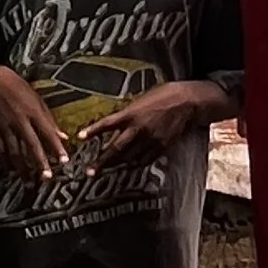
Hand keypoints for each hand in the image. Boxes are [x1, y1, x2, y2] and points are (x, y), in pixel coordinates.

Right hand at [0, 68, 70, 181]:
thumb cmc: (19, 89)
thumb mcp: (38, 101)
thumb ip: (50, 121)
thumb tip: (63, 137)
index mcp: (33, 112)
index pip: (48, 133)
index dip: (57, 148)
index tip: (64, 161)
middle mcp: (19, 120)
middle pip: (31, 145)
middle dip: (40, 162)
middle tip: (46, 177)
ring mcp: (5, 126)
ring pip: (14, 150)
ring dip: (22, 167)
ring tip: (28, 180)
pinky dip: (5, 161)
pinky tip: (10, 170)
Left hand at [81, 77, 218, 165]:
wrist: (188, 102)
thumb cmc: (164, 95)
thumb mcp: (141, 100)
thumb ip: (128, 113)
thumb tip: (115, 125)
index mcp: (131, 113)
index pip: (107, 124)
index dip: (92, 131)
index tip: (80, 138)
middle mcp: (139, 128)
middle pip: (116, 149)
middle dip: (102, 162)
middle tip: (89, 172)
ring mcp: (150, 140)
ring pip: (129, 158)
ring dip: (117, 165)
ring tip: (106, 170)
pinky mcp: (161, 147)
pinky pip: (144, 159)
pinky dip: (135, 163)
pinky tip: (129, 164)